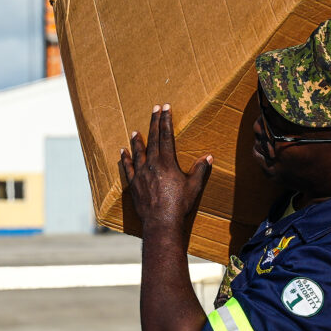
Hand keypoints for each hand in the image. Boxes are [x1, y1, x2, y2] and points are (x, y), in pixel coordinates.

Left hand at [120, 104, 212, 240]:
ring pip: (138, 151)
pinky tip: (122, 151)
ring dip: (137, 140)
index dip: (166, 120)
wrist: (161, 221)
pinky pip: (127, 168)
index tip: (165, 108)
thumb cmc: (179, 205)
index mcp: (167, 162)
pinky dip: (125, 159)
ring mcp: (141, 173)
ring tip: (136, 131)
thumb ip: (200, 170)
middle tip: (154, 108)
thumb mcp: (194, 186)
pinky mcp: (133, 184)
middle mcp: (152, 164)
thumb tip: (208, 157)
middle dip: (154, 122)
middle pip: (153, 139)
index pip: (167, 136)